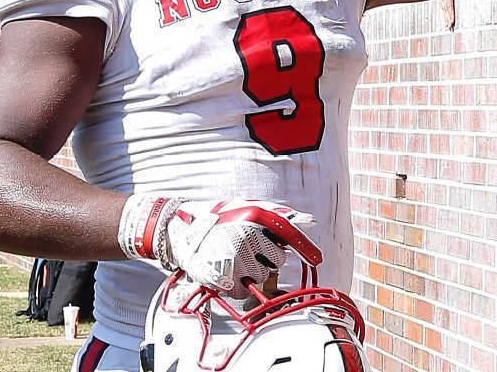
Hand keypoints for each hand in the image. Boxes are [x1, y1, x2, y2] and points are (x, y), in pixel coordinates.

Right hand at [121, 197, 321, 299]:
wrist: (179, 231)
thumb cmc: (217, 218)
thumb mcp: (247, 208)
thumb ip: (277, 214)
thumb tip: (309, 221)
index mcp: (254, 220)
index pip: (288, 237)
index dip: (306, 248)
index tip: (317, 258)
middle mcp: (246, 240)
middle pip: (277, 259)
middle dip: (268, 256)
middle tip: (250, 250)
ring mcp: (234, 261)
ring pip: (262, 275)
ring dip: (254, 270)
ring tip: (237, 259)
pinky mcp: (221, 279)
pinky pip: (244, 289)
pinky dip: (239, 284)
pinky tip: (229, 272)